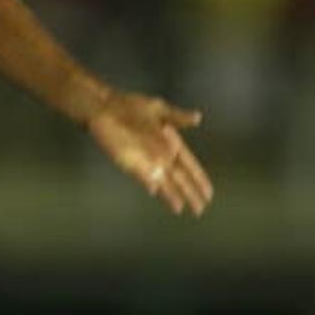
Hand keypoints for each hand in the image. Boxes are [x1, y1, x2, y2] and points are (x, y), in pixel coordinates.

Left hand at [86, 92, 213, 216]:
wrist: (106, 107)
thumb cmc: (130, 106)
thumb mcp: (159, 109)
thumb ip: (179, 116)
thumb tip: (197, 118)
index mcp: (170, 142)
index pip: (189, 164)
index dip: (199, 178)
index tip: (209, 192)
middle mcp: (159, 154)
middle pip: (178, 177)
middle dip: (190, 192)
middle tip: (200, 208)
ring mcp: (144, 159)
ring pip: (162, 180)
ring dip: (171, 194)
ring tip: (181, 207)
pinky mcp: (128, 161)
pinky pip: (141, 175)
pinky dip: (148, 182)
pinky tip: (155, 192)